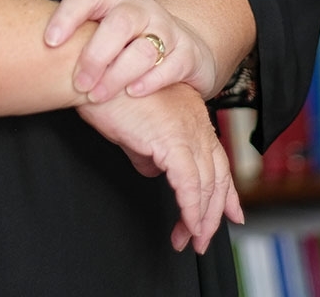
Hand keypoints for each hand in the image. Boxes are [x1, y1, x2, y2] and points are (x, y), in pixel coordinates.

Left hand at [44, 0, 217, 101]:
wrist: (184, 49)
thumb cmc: (128, 47)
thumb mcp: (103, 36)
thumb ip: (79, 44)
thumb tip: (36, 64)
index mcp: (113, 0)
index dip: (67, 15)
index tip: (50, 42)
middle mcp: (140, 9)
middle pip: (118, 23)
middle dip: (95, 56)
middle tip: (79, 83)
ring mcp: (167, 29)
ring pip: (143, 48)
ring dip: (117, 75)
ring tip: (99, 95)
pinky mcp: (187, 52)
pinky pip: (168, 66)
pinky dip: (149, 81)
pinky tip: (133, 93)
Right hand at [77, 82, 243, 253]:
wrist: (87, 79)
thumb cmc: (103, 96)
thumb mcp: (133, 128)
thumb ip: (148, 149)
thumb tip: (152, 169)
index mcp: (189, 112)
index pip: (216, 157)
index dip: (226, 190)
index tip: (231, 213)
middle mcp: (195, 119)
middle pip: (217, 174)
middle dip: (213, 212)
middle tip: (203, 237)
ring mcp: (186, 128)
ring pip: (206, 183)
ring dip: (201, 217)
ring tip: (191, 240)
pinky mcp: (172, 139)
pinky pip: (189, 184)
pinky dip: (190, 209)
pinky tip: (186, 225)